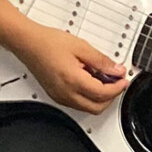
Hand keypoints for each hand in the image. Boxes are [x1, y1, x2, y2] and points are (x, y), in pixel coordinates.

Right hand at [16, 28, 130, 113]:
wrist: (29, 43)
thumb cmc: (48, 43)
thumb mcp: (82, 47)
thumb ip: (102, 61)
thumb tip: (116, 70)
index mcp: (73, 81)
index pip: (103, 93)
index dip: (117, 88)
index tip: (123, 80)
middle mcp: (66, 94)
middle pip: (97, 107)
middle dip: (111, 97)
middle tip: (117, 82)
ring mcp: (60, 97)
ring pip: (88, 108)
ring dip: (100, 98)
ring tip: (103, 80)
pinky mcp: (56, 96)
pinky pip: (78, 104)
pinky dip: (88, 97)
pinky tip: (90, 82)